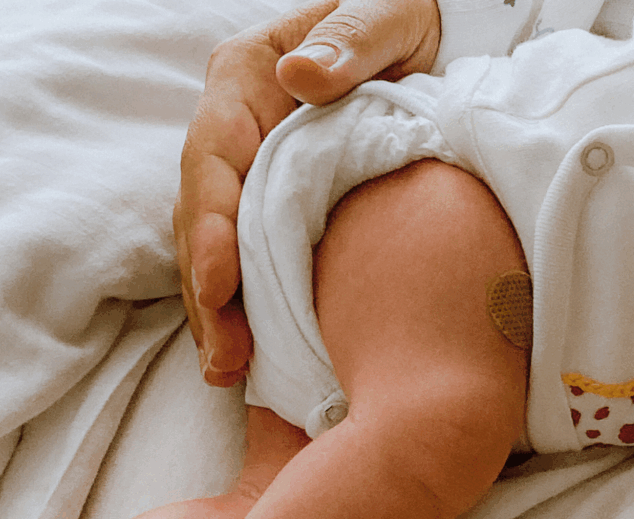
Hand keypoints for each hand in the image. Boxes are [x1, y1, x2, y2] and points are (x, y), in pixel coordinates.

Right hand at [174, 0, 440, 385]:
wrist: (428, 40)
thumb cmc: (401, 19)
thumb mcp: (384, 16)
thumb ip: (348, 40)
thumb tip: (300, 79)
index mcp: (248, 80)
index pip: (214, 156)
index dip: (213, 224)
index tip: (219, 283)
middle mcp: (236, 129)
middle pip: (204, 214)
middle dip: (208, 288)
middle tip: (225, 353)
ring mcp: (252, 168)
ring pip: (218, 244)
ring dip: (218, 309)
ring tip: (227, 369)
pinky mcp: (275, 200)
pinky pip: (248, 255)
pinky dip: (244, 304)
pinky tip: (248, 353)